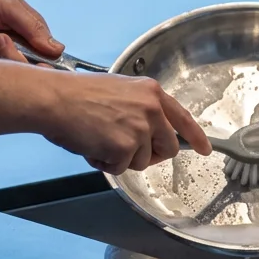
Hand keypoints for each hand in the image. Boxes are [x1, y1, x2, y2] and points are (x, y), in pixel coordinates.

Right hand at [41, 72, 211, 174]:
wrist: (53, 99)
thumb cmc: (76, 94)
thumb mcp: (119, 90)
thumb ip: (140, 107)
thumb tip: (150, 132)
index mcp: (151, 92)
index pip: (183, 118)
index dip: (196, 136)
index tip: (205, 149)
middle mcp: (152, 109)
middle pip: (168, 147)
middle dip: (150, 155)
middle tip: (125, 151)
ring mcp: (140, 129)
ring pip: (142, 161)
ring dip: (121, 158)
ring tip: (99, 139)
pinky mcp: (126, 147)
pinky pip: (122, 168)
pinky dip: (106, 164)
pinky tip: (92, 146)